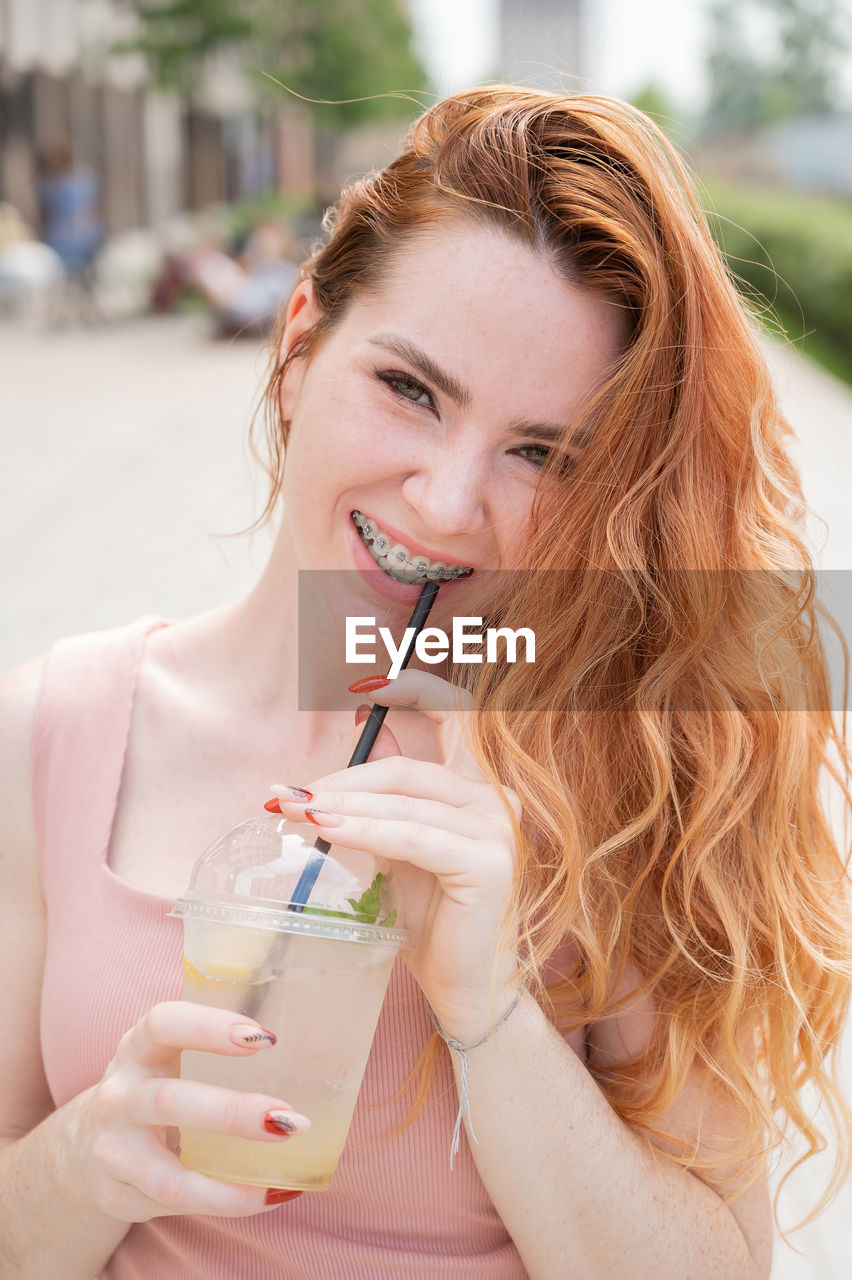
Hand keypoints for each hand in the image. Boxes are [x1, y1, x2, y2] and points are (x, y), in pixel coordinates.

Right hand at [69, 1001, 308, 1221]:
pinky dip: (228, 1203)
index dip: (210, 1026)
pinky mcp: (120, 1196)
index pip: (164, 1024)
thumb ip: (217, 1045)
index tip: (263, 1037)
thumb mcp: (169, 1055)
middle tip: (287, 1117)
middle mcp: (118, 1097)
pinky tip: (268, 1195)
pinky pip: (178, 1205)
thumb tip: (308, 1044)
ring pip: (169, 1173)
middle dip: (233, 1113)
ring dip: (230, 1179)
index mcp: (138, 1049)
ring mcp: (113, 1151)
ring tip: (282, 1175)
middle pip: (170, 1102)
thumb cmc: (155, 1086)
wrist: (88, 1145)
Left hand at [273, 670, 522, 1038]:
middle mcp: (497, 800)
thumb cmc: (430, 919)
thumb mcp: (399, 848)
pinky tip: (324, 829)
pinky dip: (362, 830)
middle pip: (406, 771)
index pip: (456, 718)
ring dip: (338, 804)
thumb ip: (385, 801)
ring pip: (403, 802)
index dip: (416, 689)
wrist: (461, 987)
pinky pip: (410, 837)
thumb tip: (346, 754)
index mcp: (480, 789)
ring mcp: (498, 829)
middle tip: (284, 794)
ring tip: (290, 810)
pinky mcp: (488, 862)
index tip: (364, 683)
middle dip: (339, 779)